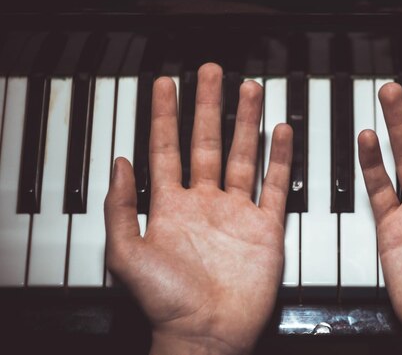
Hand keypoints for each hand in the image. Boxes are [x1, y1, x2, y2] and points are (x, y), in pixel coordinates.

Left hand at [104, 64, 292, 354]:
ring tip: (250, 89)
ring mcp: (236, 212)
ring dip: (246, 121)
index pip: (166, 148)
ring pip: (243, 155)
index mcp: (169, 207)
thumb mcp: (125, 254)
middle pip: (207, 142)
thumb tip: (121, 161)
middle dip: (208, 105)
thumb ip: (120, 206)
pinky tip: (280, 131)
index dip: (164, 115)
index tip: (166, 83)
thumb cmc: (166, 302)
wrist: (208, 333)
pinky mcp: (264, 226)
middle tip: (212, 72)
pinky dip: (280, 157)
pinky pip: (273, 184)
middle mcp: (204, 202)